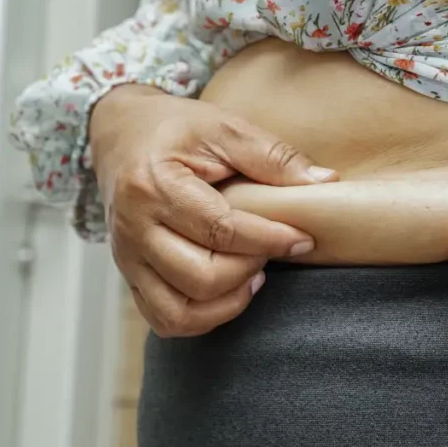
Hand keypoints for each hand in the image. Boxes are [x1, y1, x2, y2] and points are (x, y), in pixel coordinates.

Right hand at [90, 85, 337, 337]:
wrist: (121, 134)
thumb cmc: (175, 129)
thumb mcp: (225, 127)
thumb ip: (274, 156)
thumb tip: (325, 182)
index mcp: (154, 185)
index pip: (220, 230)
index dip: (269, 239)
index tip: (302, 239)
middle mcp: (132, 227)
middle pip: (201, 277)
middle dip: (249, 269)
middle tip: (271, 247)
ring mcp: (126, 258)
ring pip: (180, 311)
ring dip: (229, 301)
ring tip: (252, 272)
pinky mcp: (129, 276)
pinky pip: (164, 319)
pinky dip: (203, 317)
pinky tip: (228, 290)